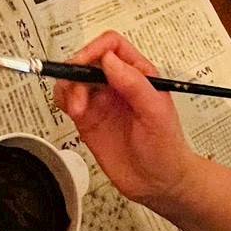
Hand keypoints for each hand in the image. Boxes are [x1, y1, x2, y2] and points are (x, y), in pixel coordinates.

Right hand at [54, 32, 194, 209]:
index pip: (112, 46)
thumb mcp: (156, 113)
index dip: (95, 50)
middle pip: (88, 60)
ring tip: (77, 110)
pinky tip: (73, 112)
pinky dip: (64, 100)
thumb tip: (109, 59)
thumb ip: (134, 84)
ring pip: (74, 78)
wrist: (158, 183)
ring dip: (68, 87)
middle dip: (76, 70)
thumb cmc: (166, 147)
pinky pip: (68, 100)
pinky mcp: (88, 119)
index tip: (84, 63)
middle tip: (76, 91)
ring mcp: (101, 101)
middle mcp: (117, 83)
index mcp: (138, 73)